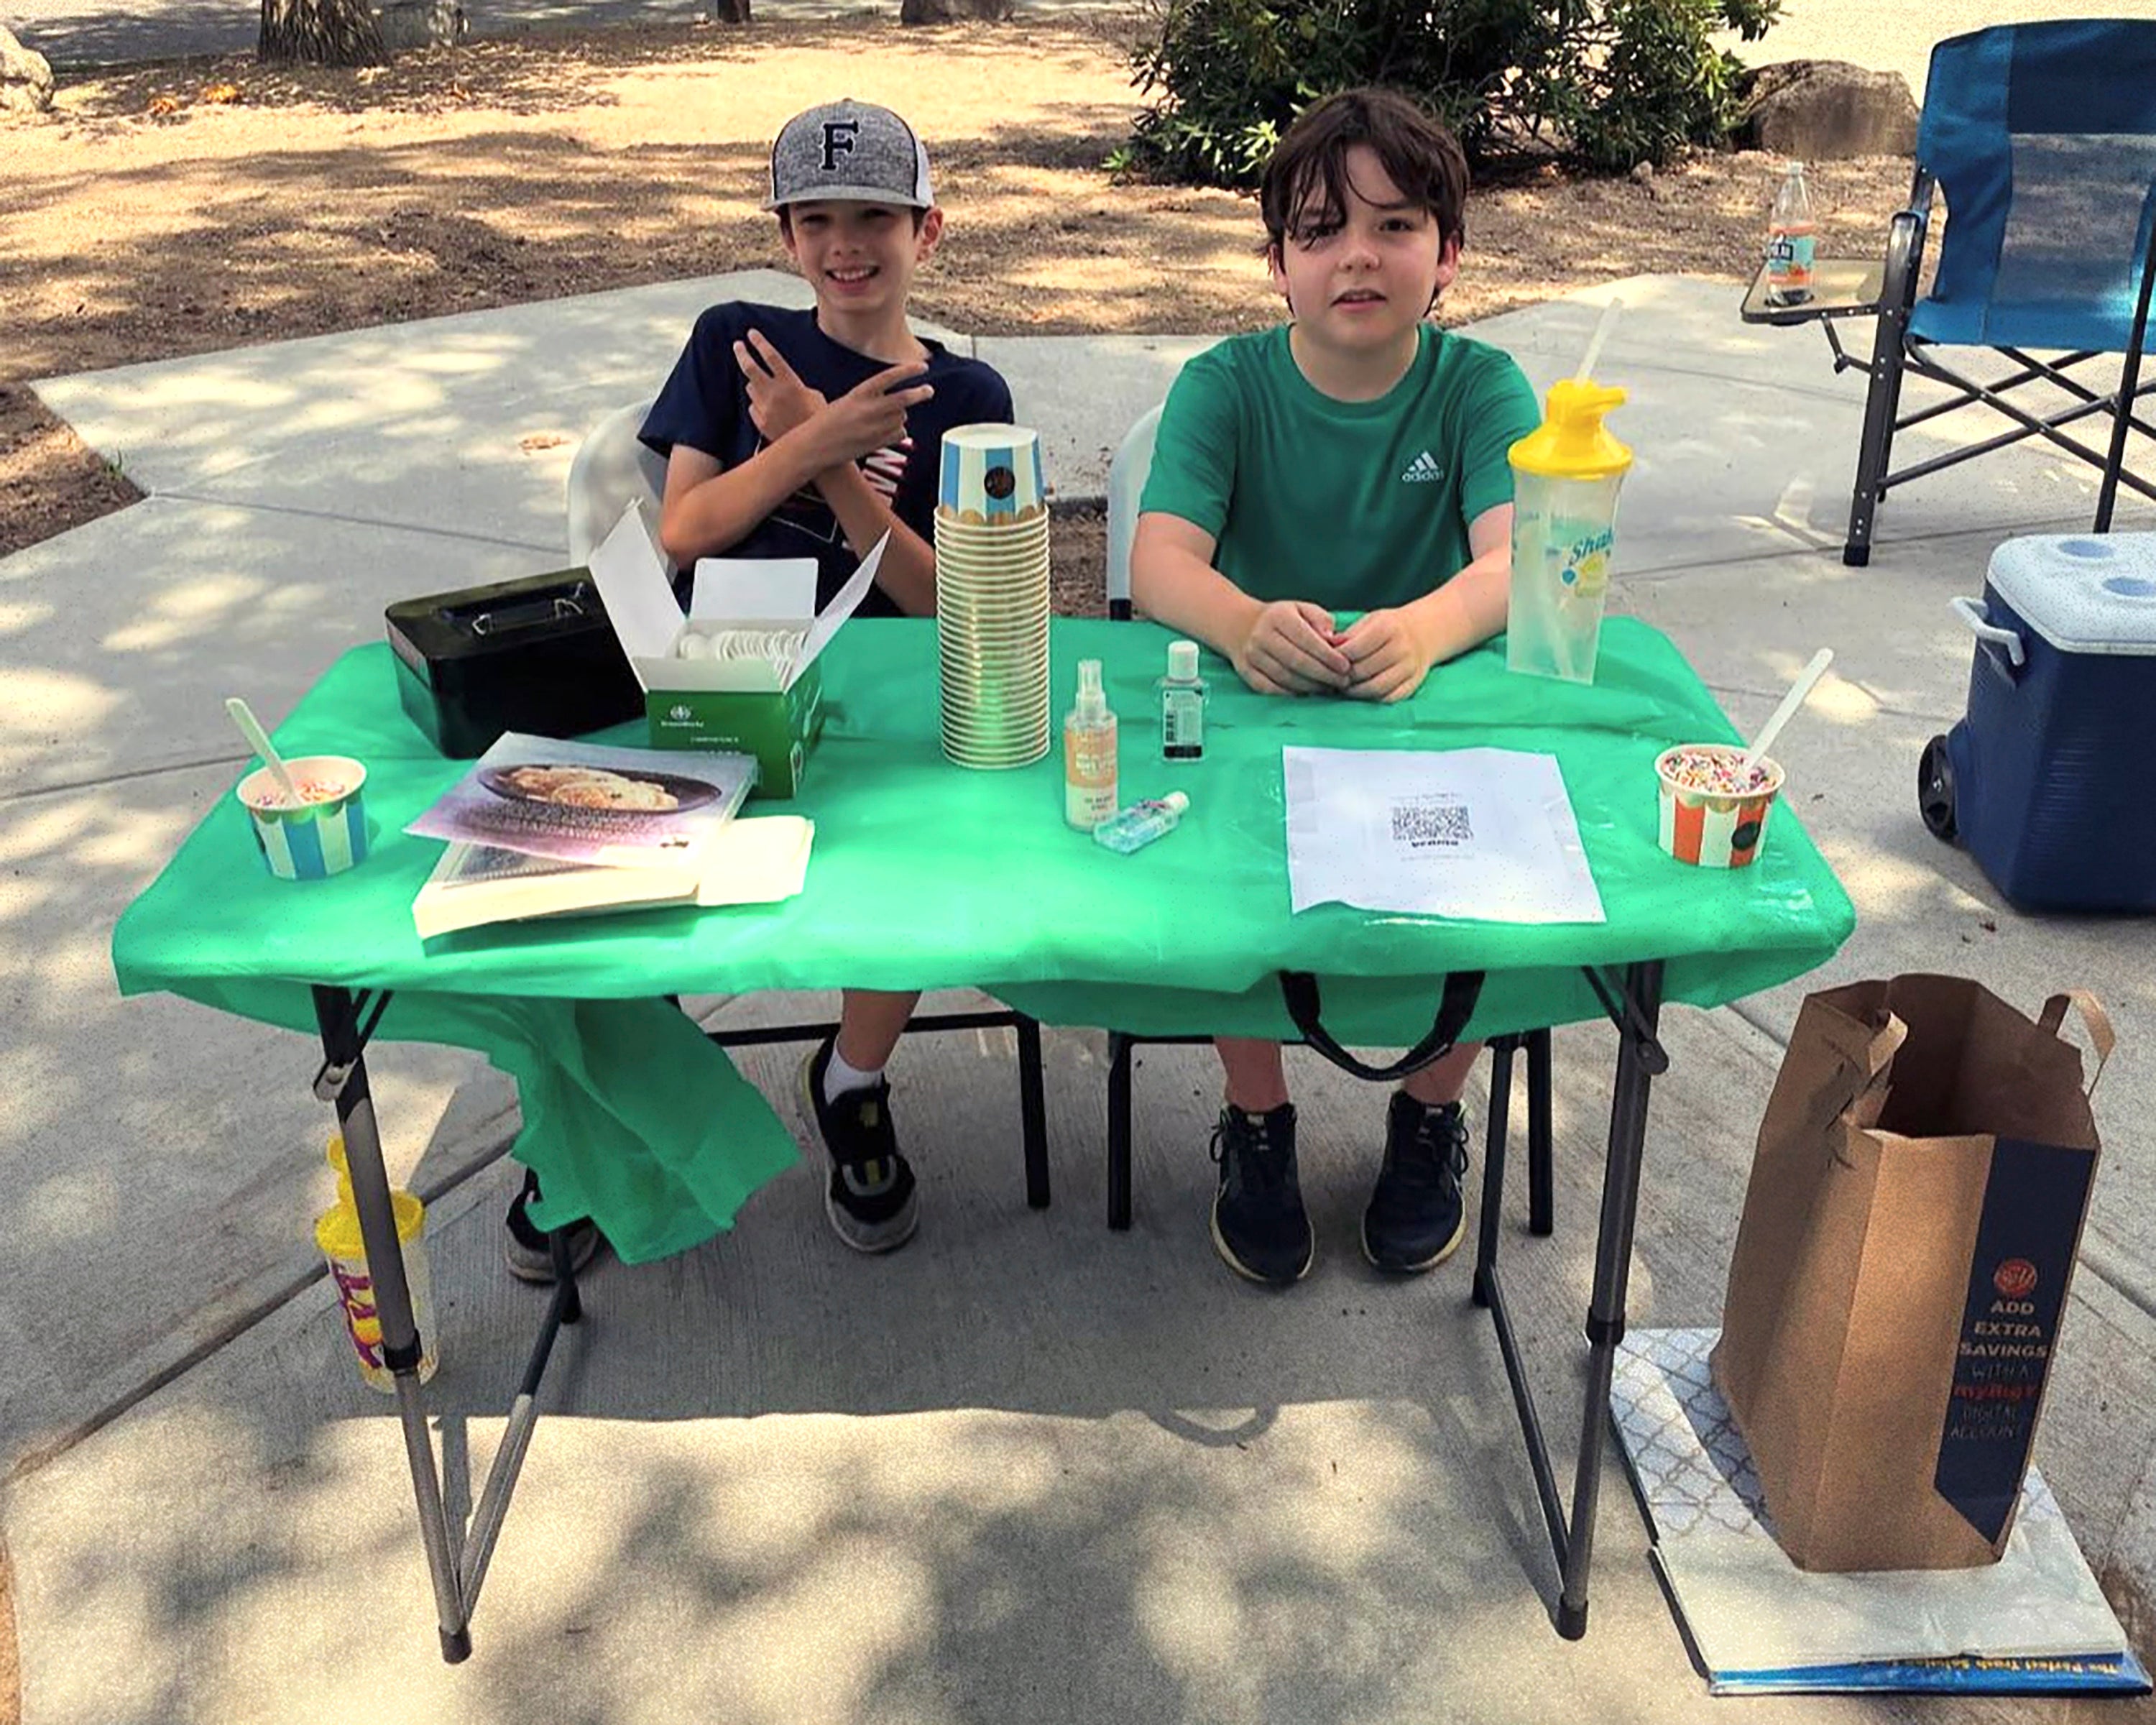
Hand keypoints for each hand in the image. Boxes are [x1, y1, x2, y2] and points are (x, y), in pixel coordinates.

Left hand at [735, 330, 826, 443]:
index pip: (771, 356)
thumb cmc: (818, 420)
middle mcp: (774, 393)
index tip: (751, 333)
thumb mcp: (814, 395)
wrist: (812, 447)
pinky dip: (758, 405)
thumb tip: (788, 384)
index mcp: (790, 383)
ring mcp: (765, 408)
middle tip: (738, 345)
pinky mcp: (761, 422)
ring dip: (755, 384)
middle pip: (750, 368)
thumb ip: (797, 386)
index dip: (760, 342)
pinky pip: (754, 407)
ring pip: (751, 388)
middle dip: (742, 353)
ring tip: (765, 388)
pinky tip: (769, 409)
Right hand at [807, 360, 935, 468]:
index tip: (923, 367)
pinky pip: (899, 434)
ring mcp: (874, 428)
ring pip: (901, 417)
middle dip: (920, 393)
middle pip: (903, 399)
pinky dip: (897, 431)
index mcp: (858, 394)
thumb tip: (897, 405)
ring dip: (899, 416)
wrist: (814, 446)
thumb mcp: (846, 402)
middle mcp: (868, 410)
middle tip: (929, 390)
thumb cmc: (826, 423)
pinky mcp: (877, 443)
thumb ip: (869, 400)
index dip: (908, 371)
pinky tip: (884, 431)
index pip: (889, 377)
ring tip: (882, 418)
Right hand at [1233, 599, 1351, 695]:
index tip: (1345, 666)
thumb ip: (1321, 620)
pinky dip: (1291, 693)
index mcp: (1279, 617)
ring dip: (1310, 686)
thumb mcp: (1302, 609)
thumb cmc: (1281, 618)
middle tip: (1342, 681)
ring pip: (1285, 677)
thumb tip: (1335, 640)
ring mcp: (1252, 655)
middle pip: (1297, 661)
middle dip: (1324, 674)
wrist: (1241, 625)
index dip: (1328, 656)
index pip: (1307, 639)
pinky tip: (1307, 693)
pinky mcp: (1246, 672)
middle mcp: (1262, 636)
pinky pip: (1271, 689)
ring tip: (1328, 688)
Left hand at [1335, 606, 1435, 702]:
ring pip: (1375, 688)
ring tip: (1345, 687)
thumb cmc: (1388, 628)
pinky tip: (1363, 692)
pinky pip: (1389, 698)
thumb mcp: (1369, 622)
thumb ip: (1349, 636)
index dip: (1336, 659)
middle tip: (1332, 678)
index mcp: (1387, 627)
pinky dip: (1372, 698)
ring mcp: (1409, 667)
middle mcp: (1401, 647)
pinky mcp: (1413, 683)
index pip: (1353, 650)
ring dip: (1355, 691)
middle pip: (1362, 670)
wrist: (1424, 633)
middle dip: (1343, 676)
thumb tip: (1327, 647)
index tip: (1327, 661)